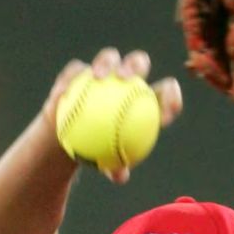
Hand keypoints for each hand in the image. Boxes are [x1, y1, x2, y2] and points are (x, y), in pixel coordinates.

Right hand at [42, 49, 181, 184]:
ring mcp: (102, 72)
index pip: (164, 92)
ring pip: (108, 58)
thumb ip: (115, 167)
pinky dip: (69, 81)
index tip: (163, 115)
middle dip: (136, 65)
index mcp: (143, 98)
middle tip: (127, 78)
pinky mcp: (77, 72)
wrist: (69, 140)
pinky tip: (63, 93)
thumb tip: (119, 176)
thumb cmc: (97, 152)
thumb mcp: (106, 164)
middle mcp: (125, 79)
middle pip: (137, 63)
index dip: (170, 97)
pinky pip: (74, 72)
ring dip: (105, 62)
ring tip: (97, 77)